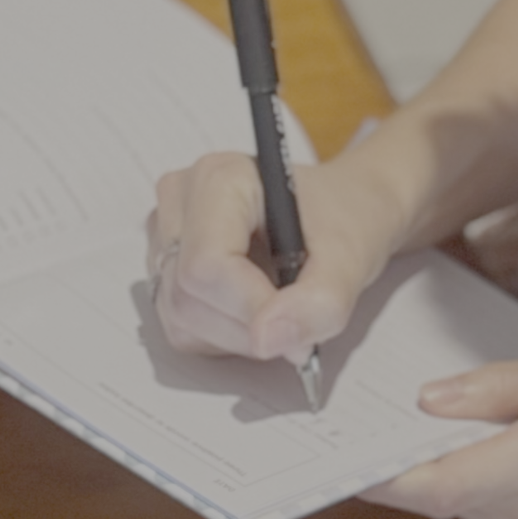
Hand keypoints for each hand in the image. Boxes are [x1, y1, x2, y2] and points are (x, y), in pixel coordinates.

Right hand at [149, 149, 401, 372]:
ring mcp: (166, 234)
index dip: (250, 310)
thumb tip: (267, 340)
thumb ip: (320, 302)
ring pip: (179, 319)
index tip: (298, 333)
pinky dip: (225, 336)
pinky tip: (257, 308)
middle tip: (300, 320)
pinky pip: (181, 328)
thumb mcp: (352, 259)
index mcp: (220, 178)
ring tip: (282, 306)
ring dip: (238, 337)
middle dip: (249, 328)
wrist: (349, 210)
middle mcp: (181, 200)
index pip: (206, 266)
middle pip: (187, 296)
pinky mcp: (165, 268)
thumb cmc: (347, 220)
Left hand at [368, 349, 517, 518]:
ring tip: (453, 421)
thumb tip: (431, 399)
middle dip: (401, 454)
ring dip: (440, 463)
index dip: (378, 472)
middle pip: (431, 491)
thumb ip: (504, 386)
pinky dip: (467, 478)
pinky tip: (491, 450)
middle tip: (373, 412)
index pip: (434, 483)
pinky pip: (473, 509)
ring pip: (450, 499)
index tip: (339, 447)